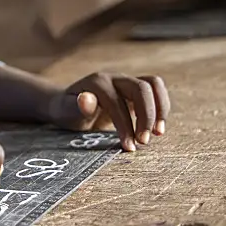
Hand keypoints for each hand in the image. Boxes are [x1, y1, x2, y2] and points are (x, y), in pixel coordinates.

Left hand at [39, 73, 169, 151]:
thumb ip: (75, 106)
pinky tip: (156, 128)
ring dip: (160, 109)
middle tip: (143, 142)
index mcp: (97, 82)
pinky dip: (161, 108)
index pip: (117, 101)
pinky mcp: (135, 91)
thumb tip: (86, 100)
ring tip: (157, 133)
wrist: (69, 104)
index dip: (124, 125)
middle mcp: (114, 78)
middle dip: (146, 116)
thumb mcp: (65, 111)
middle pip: (141, 88)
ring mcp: (126, 82)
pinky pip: (156, 91)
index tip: (128, 147)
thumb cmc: (66, 110)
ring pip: (154, 84)